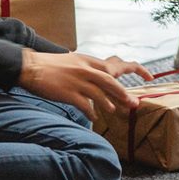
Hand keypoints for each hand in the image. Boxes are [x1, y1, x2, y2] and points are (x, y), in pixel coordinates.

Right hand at [20, 48, 146, 116]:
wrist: (30, 67)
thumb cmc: (51, 66)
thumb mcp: (74, 62)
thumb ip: (89, 70)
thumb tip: (102, 81)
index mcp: (88, 61)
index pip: (115, 66)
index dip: (135, 70)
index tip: (149, 76)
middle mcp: (85, 69)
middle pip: (111, 82)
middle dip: (124, 93)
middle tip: (135, 104)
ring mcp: (76, 81)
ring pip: (99, 94)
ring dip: (110, 104)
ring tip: (116, 112)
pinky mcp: (67, 92)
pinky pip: (84, 104)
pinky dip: (91, 112)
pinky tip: (95, 118)